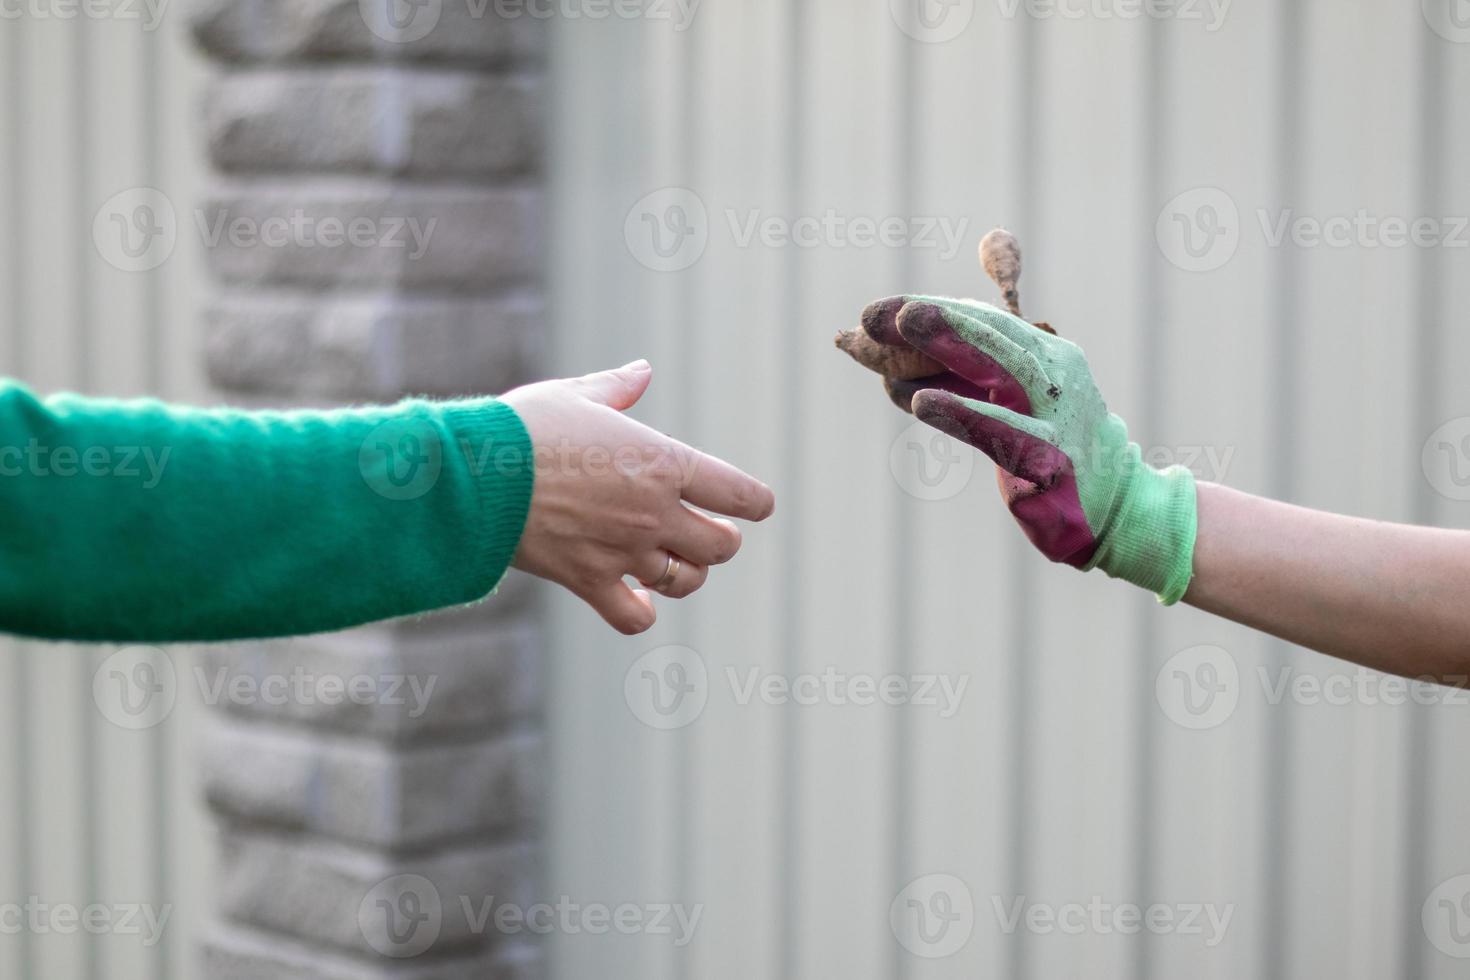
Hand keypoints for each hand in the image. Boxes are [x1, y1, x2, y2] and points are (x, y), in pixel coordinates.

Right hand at [501, 361, 774, 633]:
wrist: (473, 475)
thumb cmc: (523, 427)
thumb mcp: (574, 395)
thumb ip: (617, 389)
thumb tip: (642, 372)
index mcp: (663, 462)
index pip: (740, 494)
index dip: (754, 503)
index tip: (753, 505)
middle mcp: (654, 512)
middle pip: (721, 547)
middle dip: (720, 541)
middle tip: (705, 532)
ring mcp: (623, 551)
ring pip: (685, 581)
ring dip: (685, 574)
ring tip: (670, 563)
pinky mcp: (589, 580)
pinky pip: (634, 617)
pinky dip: (640, 611)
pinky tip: (634, 596)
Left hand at [862, 296, 1196, 603]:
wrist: (1115, 509)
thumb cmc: (1051, 450)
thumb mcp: (1012, 404)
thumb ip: (962, 382)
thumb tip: (890, 371)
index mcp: (1046, 354)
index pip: (984, 322)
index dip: (932, 310)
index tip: (878, 308)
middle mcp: (1054, 375)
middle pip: (991, 334)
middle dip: (934, 316)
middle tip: (877, 310)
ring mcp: (1056, 415)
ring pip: (1002, 367)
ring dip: (950, 343)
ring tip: (903, 325)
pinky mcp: (1050, 460)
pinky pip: (1002, 431)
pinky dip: (962, 412)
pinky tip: (923, 402)